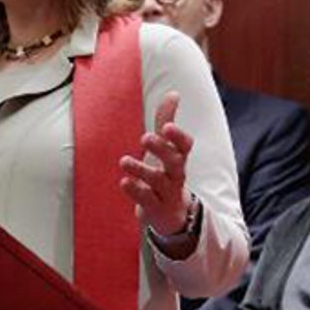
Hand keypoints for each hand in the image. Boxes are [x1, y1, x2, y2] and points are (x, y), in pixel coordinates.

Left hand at [118, 93, 193, 241]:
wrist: (171, 215)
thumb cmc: (166, 175)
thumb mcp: (167, 149)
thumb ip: (167, 121)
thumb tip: (173, 93)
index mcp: (178, 158)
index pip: (185, 146)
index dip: (178, 137)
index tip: (168, 126)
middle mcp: (176, 175)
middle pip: (175, 162)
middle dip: (161, 149)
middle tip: (144, 138)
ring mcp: (167, 193)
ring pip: (159, 181)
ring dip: (141, 170)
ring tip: (124, 160)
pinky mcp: (155, 209)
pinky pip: (147, 200)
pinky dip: (136, 191)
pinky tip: (124, 182)